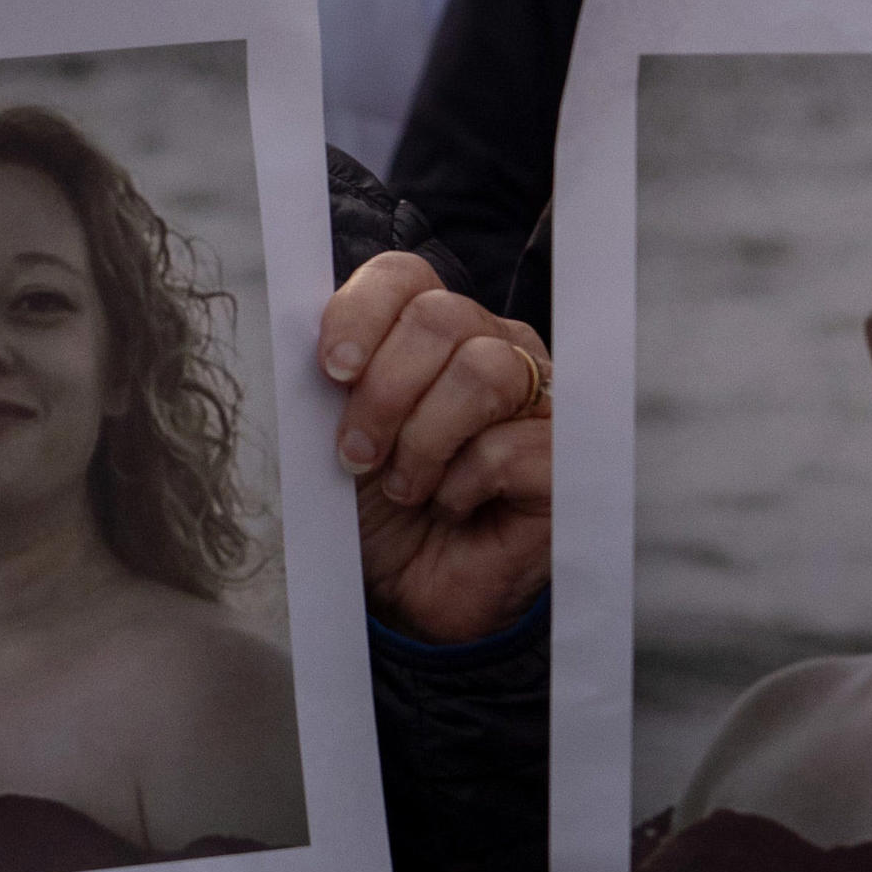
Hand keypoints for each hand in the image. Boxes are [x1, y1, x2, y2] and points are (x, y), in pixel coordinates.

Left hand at [320, 253, 552, 644]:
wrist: (406, 595)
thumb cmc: (374, 509)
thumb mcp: (332, 440)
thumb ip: (326, 386)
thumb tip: (310, 350)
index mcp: (433, 332)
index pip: (405, 277)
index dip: (363, 312)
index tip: (332, 370)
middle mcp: (494, 348)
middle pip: (442, 318)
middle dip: (384, 391)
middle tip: (357, 455)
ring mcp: (536, 401)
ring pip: (483, 371)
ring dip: (422, 439)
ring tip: (404, 487)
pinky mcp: (562, 460)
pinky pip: (506, 447)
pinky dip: (459, 486)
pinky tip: (452, 509)